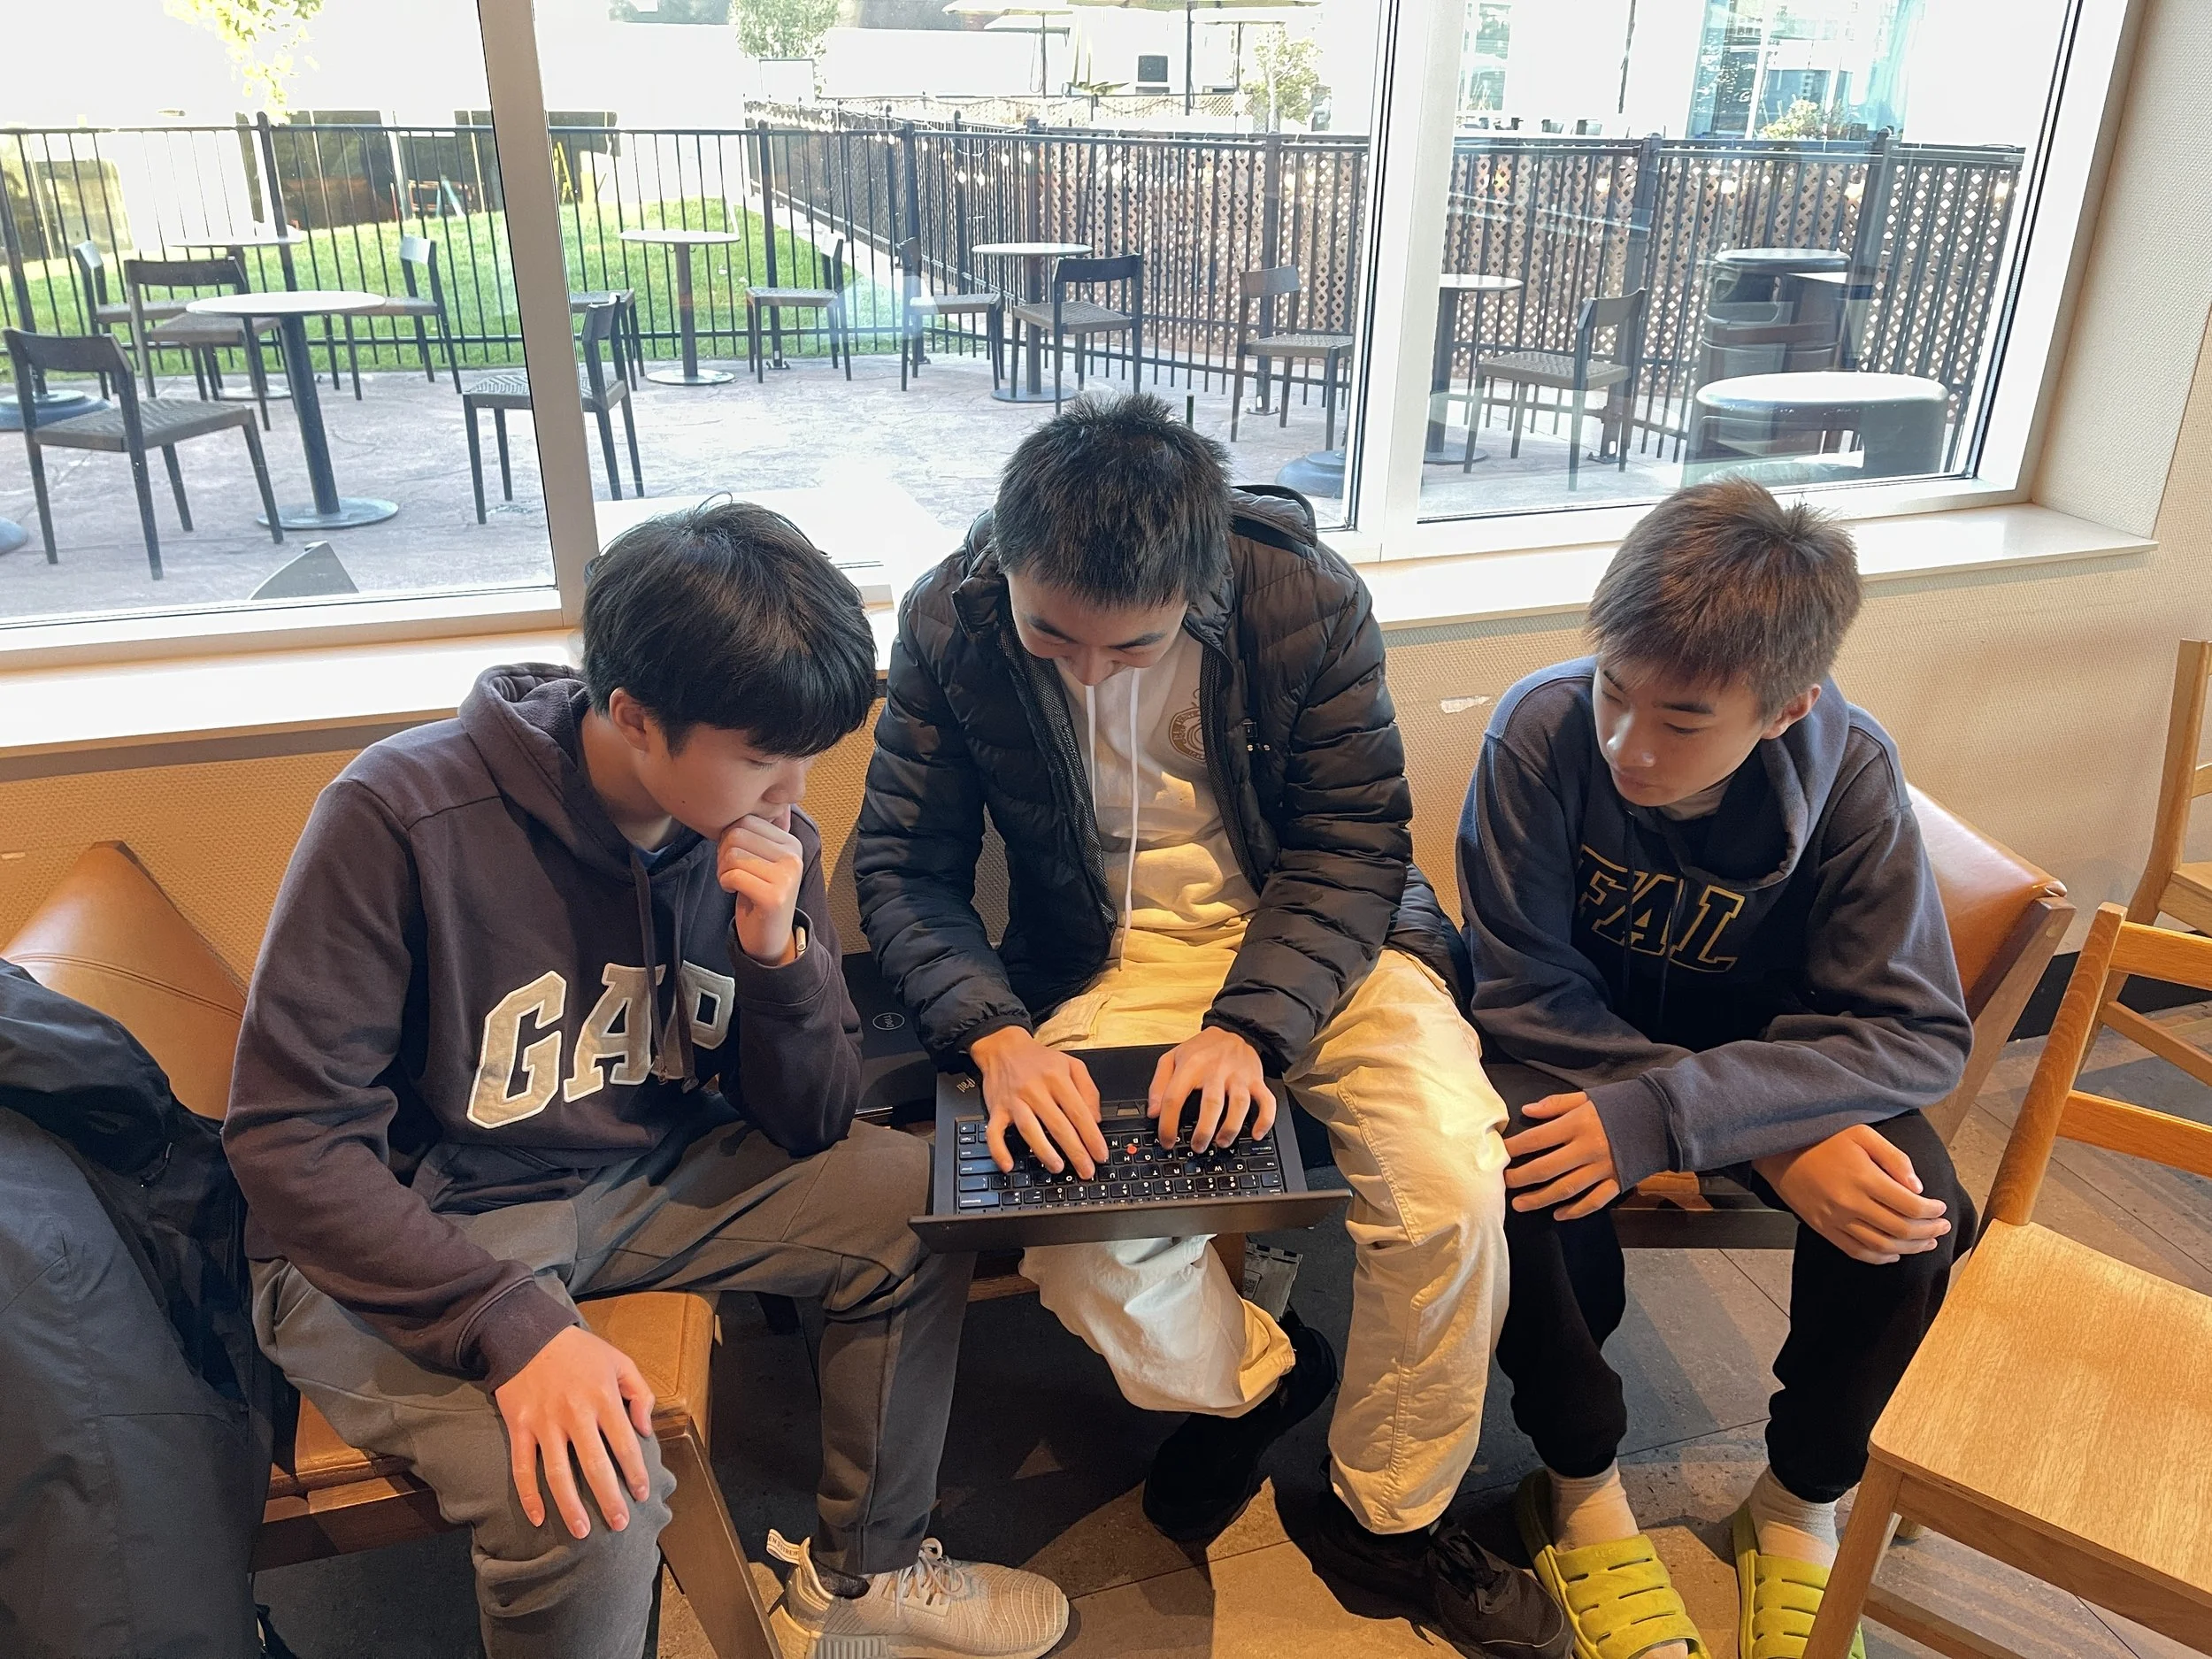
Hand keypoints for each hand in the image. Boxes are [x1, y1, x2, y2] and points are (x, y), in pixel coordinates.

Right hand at [493, 1324, 655, 1539]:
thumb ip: (640, 1393)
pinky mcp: (519, 1427)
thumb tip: (645, 1430)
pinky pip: (522, 1468)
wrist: (528, 1333)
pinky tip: (538, 1518)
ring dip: (570, 1506)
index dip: (636, 1472)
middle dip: (609, 1498)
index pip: (625, 1444)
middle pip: (595, 1465)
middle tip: (619, 1525)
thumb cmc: (580, 1351)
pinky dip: (529, 1495)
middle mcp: (575, 1414)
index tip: (642, 1494)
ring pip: (558, 1474)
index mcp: (603, 1397)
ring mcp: (544, 1423)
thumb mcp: (620, 1360)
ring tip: (582, 1532)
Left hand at [717, 809, 802, 965]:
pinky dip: (725, 883)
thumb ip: (751, 834)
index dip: (729, 837)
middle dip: (723, 854)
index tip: (734, 858)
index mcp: (790, 841)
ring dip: (723, 870)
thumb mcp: (760, 859)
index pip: (746, 819)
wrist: (769, 937)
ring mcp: (787, 876)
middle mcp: (794, 855)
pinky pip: (733, 875)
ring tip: (733, 882)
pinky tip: (734, 892)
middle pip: (736, 834)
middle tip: (730, 872)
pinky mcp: (775, 896)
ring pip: (732, 854)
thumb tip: (727, 808)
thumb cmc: (758, 894)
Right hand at [969, 1026, 1108, 1176]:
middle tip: (1086, 1170)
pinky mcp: (996, 1109)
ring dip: (1044, 1152)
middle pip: (1058, 1125)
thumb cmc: (1039, 1059)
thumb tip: (1096, 1120)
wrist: (1003, 1046)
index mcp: (1057, 1079)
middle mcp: (1035, 1090)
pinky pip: (994, 1133)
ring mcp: (1014, 1100)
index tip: (1100, 1154)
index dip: (1091, 1136)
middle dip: (1075, 1151)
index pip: (1078, 1112)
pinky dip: (999, 1151)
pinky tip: (1009, 1165)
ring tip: (1057, 1167)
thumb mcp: (1071, 1064)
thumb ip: (1088, 1090)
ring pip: (1029, 1130)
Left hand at [1151, 1027, 1275, 1151]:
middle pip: (1211, 1104)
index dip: (1168, 1124)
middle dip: (1204, 1131)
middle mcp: (1217, 1070)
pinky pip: (1266, 1101)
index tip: (1167, 1141)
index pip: (1175, 1097)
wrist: (1233, 1030)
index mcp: (1192, 1065)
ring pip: (1240, 1105)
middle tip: (1197, 1147)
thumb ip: (1158, 1085)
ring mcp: (1239, 1076)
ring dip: (1231, 1128)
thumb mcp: (1172, 1058)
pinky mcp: (1257, 1080)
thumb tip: (1154, 1112)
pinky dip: (1265, 1120)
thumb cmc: (1201, 1049)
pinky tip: (1256, 1133)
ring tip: (1221, 1142)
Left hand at [1503, 1092, 1620, 1219]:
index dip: (1515, 1148)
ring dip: (1541, 1199)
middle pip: (1547, 1168)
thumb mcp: (1586, 1098)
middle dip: (1521, 1178)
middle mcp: (1588, 1149)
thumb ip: (1555, 1104)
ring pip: (1566, 1189)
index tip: (1499, 1154)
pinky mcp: (1617, 1182)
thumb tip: (1527, 1110)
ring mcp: (1603, 1168)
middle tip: (1503, 1183)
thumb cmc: (1619, 1105)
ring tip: (1520, 1204)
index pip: (1537, 1139)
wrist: (1660, 1118)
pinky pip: (1594, 1201)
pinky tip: (1558, 1214)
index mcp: (1577, 1124)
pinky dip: (1576, 1210)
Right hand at [1754, 1123, 1950, 1264]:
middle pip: (1901, 1229)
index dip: (1932, 1212)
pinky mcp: (1823, 1228)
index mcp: (1864, 1178)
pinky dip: (1880, 1258)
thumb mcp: (1862, 1134)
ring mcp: (1835, 1219)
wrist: (1780, 1151)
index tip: (1941, 1208)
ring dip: (1910, 1248)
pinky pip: (1857, 1251)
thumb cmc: (1822, 1138)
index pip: (1910, 1206)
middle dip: (1929, 1231)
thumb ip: (1894, 1158)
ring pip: (1882, 1246)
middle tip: (1942, 1227)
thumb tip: (1918, 1186)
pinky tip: (1894, 1253)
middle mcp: (1850, 1203)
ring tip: (1925, 1242)